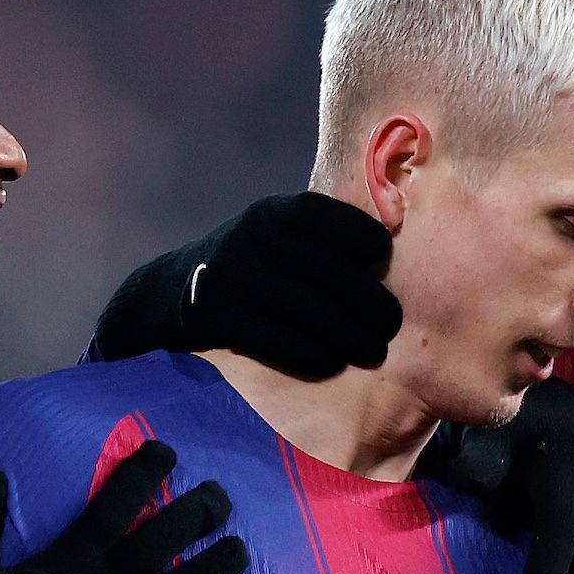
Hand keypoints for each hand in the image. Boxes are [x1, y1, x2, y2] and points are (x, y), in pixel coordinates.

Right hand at [91, 192, 400, 378]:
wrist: (176, 290)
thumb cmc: (255, 265)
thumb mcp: (279, 234)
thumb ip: (324, 237)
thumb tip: (396, 252)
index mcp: (275, 212)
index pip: (333, 219)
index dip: (366, 240)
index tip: (382, 261)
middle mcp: (255, 239)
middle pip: (332, 272)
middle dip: (371, 302)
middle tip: (390, 324)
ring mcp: (236, 279)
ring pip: (313, 312)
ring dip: (353, 337)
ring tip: (373, 350)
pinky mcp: (223, 320)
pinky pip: (283, 342)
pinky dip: (316, 356)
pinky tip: (332, 361)